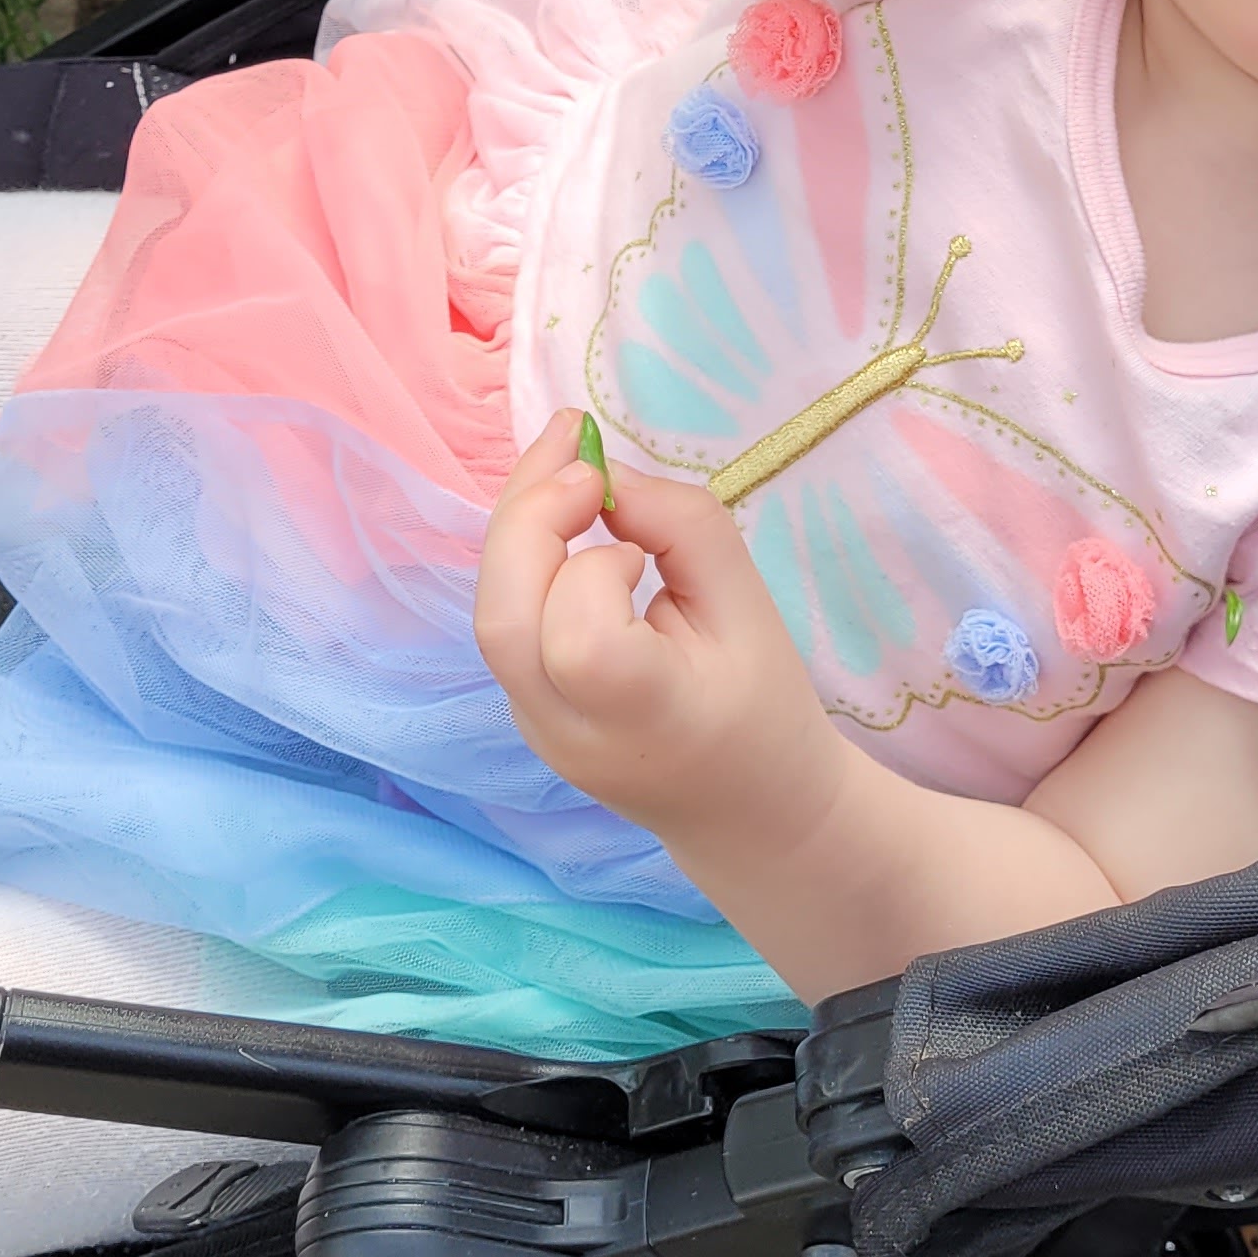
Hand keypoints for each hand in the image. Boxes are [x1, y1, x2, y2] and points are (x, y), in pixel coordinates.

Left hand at [473, 412, 835, 840]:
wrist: (754, 811)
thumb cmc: (766, 703)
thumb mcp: (750, 606)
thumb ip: (684, 527)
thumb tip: (605, 471)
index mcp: (642, 717)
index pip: (578, 640)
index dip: (592, 568)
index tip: (636, 541)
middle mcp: (570, 733)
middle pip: (501, 621)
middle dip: (524, 515)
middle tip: (574, 446)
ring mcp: (536, 731)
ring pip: (491, 617)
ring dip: (518, 526)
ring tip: (565, 461)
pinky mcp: (524, 714)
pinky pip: (506, 624)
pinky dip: (523, 560)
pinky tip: (561, 519)